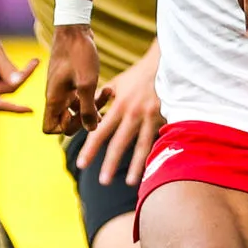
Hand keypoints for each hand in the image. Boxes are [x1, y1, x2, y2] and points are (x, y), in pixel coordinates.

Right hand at [0, 19, 39, 114]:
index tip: (31, 110)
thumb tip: (18, 83)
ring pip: (2, 86)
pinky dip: (5, 72)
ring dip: (13, 74)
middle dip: (19, 78)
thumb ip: (6, 68)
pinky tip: (2, 58)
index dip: (15, 108)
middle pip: (3, 91)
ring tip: (26, 58)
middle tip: (34, 61)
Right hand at [41, 25, 106, 136]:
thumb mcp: (87, 84)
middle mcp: (55, 96)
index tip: (82, 117)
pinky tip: (108, 89)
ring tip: (109, 93)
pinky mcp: (70, 80)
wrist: (75, 28)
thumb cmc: (79, 53)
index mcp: (54, 98)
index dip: (66, 129)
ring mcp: (63, 88)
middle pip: (66, 121)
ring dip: (93, 106)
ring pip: (76, 108)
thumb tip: (91, 129)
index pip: (50, 128)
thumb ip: (88, 109)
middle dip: (85, 118)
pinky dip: (93, 96)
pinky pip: (80, 97)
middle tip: (100, 110)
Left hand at [76, 49, 162, 185]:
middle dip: (110, 163)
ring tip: (128, 182)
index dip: (90, 148)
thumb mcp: (116, 85)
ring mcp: (151, 118)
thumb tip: (86, 114)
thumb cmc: (137, 76)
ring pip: (142, 146)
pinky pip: (159, 141)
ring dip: (135, 166)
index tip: (81, 163)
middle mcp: (134, 113)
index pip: (101, 131)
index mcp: (119, 106)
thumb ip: (102, 101)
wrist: (164, 64)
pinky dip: (156, 156)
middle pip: (120, 142)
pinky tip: (154, 170)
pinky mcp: (165, 119)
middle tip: (102, 181)